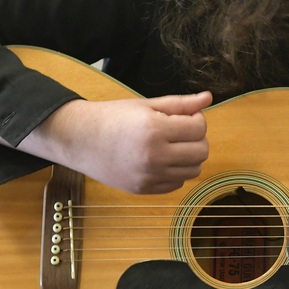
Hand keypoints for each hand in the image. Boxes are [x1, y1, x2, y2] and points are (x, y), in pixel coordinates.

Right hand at [27, 93, 211, 193]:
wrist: (80, 140)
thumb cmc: (112, 118)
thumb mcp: (146, 105)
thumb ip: (180, 104)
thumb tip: (208, 98)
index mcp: (155, 130)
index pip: (199, 128)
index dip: (197, 119)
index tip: (186, 116)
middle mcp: (154, 156)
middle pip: (202, 151)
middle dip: (197, 138)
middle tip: (181, 130)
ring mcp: (149, 176)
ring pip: (193, 170)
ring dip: (189, 156)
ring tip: (172, 145)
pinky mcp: (144, 189)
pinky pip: (177, 183)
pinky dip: (175, 171)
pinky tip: (161, 159)